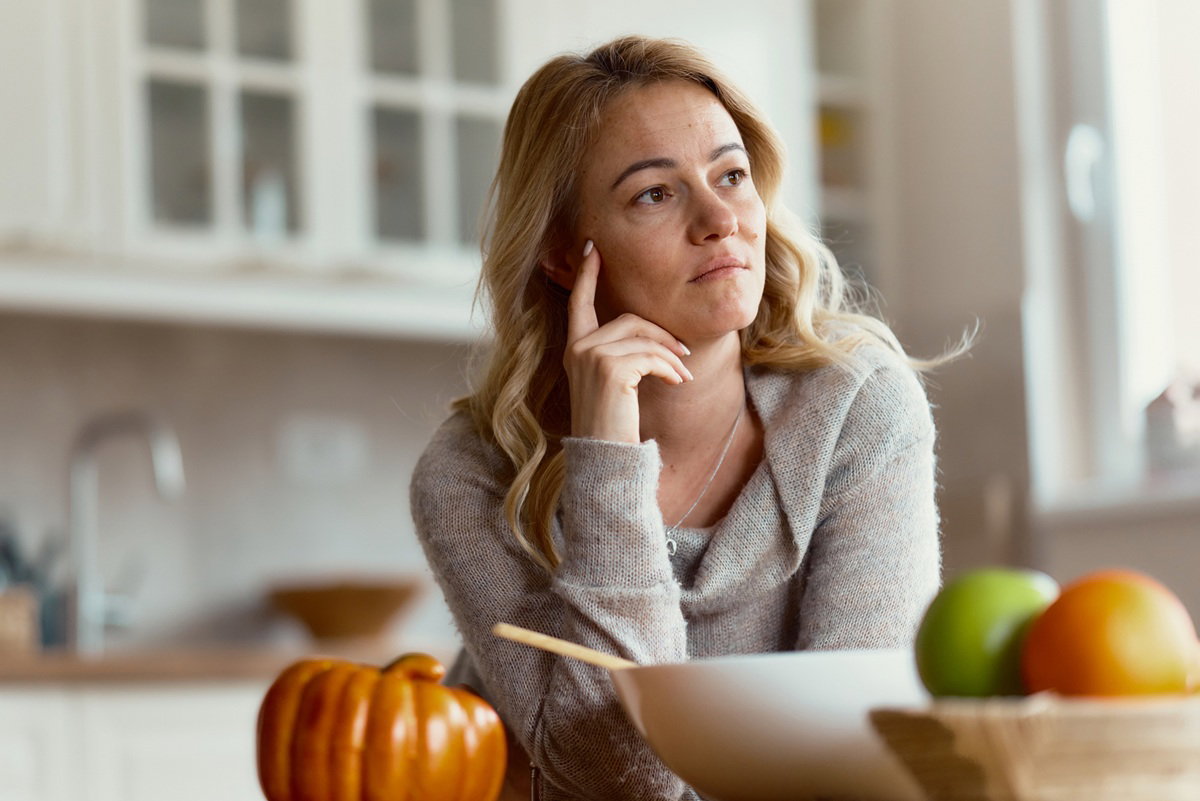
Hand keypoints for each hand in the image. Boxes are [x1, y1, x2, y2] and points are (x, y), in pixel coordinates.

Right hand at [564, 241, 691, 442]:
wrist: (607, 460)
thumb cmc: (614, 425)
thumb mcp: (614, 383)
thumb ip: (622, 354)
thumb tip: (653, 332)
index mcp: (574, 349)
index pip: (578, 303)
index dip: (585, 275)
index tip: (592, 247)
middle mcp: (576, 349)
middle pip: (628, 318)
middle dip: (662, 335)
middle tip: (683, 356)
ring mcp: (589, 357)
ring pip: (643, 334)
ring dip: (670, 354)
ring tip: (683, 375)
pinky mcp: (608, 369)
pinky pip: (650, 355)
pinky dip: (670, 368)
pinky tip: (678, 382)